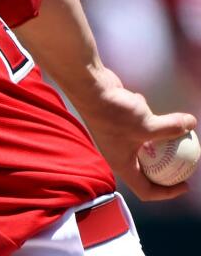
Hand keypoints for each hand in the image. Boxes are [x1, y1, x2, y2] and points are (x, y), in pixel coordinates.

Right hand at [77, 66, 196, 200]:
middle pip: (147, 170)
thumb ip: (172, 127)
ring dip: (158, 140)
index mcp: (122, 165)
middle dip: (167, 167)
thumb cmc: (113, 114)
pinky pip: (138, 127)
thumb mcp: (148, 125)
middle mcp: (119, 155)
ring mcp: (118, 139)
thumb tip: (191, 124)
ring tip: (175, 133)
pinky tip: (146, 106)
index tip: (184, 184)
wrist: (90, 90)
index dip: (167, 192)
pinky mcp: (118, 123)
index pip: (146, 191)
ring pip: (143, 146)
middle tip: (184, 161)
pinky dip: (146, 119)